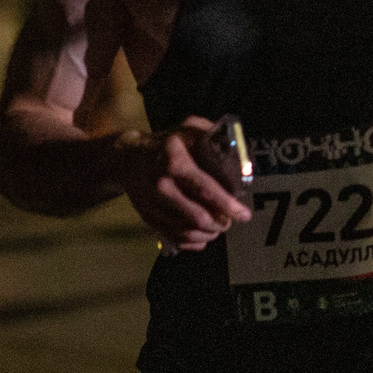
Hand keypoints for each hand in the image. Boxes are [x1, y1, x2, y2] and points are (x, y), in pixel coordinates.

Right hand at [118, 118, 251, 251]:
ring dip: (209, 234)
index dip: (227, 205)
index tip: (244, 214)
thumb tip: (237, 153)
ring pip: (187, 231)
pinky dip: (193, 242)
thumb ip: (212, 136)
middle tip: (230, 221)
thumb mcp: (187, 129)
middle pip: (198, 217)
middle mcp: (162, 186)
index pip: (205, 189)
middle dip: (220, 223)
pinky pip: (174, 238)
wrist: (128, 158)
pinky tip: (203, 236)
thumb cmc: (165, 144)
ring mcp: (153, 204)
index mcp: (175, 162)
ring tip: (218, 227)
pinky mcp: (148, 217)